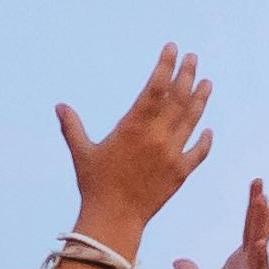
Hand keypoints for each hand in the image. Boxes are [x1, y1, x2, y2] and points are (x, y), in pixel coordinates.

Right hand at [58, 50, 213, 245]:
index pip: (155, 88)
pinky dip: (205, 140)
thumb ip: (72, 127)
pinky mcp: (181, 173)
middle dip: (186, 75)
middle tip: (193, 58)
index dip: (165, 66)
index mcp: (133, 126)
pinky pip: (198, 152)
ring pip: (192, 120)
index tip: (172, 49)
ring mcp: (172, 154)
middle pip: (178, 99)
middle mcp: (157, 136)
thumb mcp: (82, 152)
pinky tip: (208, 129)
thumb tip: (59, 105)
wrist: (114, 219)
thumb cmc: (94, 185)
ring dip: (200, 100)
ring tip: (207, 82)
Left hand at [173, 181, 268, 268]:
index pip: (251, 230)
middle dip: (267, 208)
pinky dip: (261, 259)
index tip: (262, 186)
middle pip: (261, 232)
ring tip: (263, 200)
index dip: (256, 209)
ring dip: (263, 223)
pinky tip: (261, 242)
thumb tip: (180, 261)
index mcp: (238, 264)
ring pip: (261, 246)